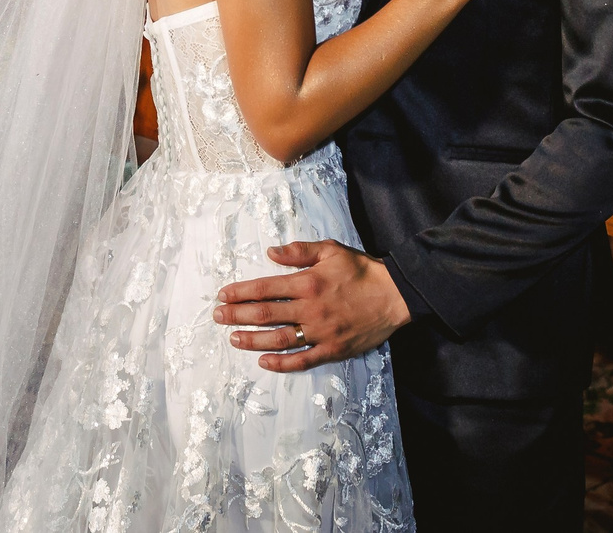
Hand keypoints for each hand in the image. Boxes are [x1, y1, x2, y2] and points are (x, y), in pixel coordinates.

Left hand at [212, 240, 409, 371]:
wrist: (395, 295)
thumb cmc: (362, 270)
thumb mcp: (331, 250)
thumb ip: (299, 251)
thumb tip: (271, 252)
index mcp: (308, 283)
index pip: (265, 288)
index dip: (240, 293)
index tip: (223, 295)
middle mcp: (310, 309)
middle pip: (265, 314)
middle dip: (237, 315)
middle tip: (217, 317)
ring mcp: (320, 333)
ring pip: (278, 339)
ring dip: (252, 340)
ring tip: (232, 338)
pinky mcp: (332, 350)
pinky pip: (302, 360)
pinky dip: (281, 363)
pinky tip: (263, 360)